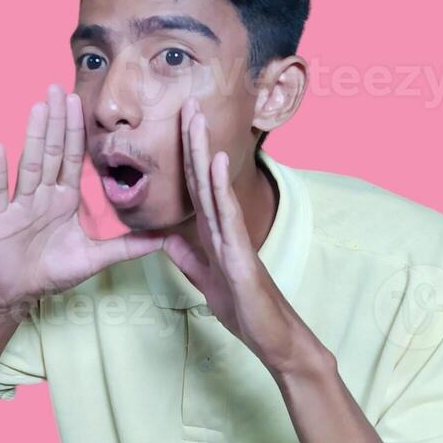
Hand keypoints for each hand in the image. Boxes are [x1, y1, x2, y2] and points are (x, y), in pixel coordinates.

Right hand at [0, 83, 164, 309]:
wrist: (19, 293)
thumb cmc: (54, 271)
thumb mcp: (96, 258)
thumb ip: (129, 246)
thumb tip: (165, 239)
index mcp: (65, 198)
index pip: (73, 158)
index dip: (76, 131)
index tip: (79, 102)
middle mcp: (43, 194)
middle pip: (52, 152)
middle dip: (56, 121)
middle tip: (57, 88)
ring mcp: (21, 203)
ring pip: (30, 164)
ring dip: (34, 136)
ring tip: (38, 107)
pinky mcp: (0, 218)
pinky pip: (0, 191)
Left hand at [162, 97, 324, 376]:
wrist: (275, 340)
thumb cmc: (247, 311)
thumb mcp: (207, 282)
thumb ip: (189, 259)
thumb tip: (166, 237)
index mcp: (215, 233)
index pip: (195, 188)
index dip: (185, 157)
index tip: (177, 126)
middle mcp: (225, 228)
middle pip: (203, 177)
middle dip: (193, 140)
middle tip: (186, 103)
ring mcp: (235, 238)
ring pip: (214, 187)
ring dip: (203, 151)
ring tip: (195, 117)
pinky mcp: (241, 254)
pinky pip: (227, 215)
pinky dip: (219, 187)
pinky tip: (213, 161)